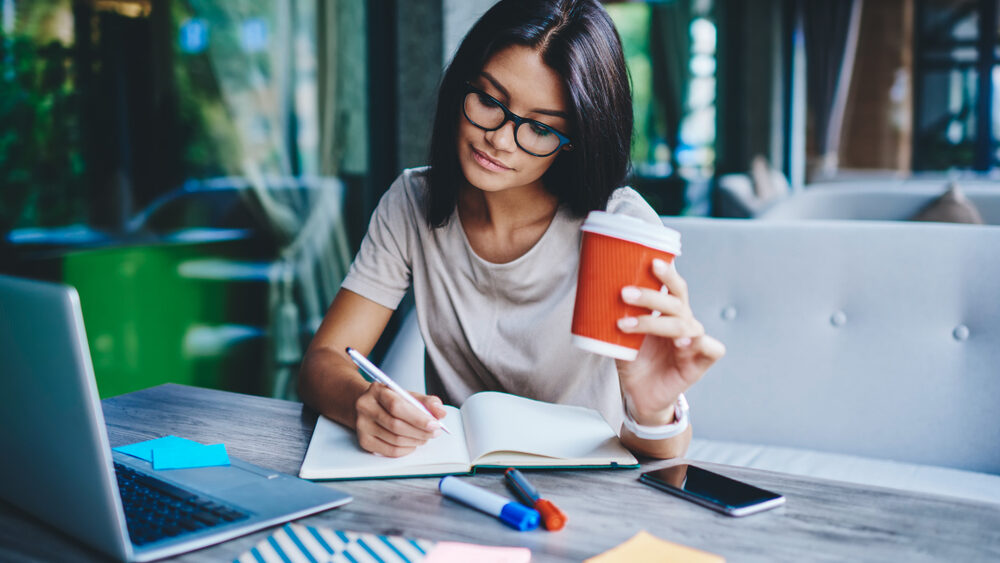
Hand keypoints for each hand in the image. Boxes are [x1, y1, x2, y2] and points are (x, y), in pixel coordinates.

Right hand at [354, 383, 448, 456]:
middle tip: (435, 432)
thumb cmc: (391, 400)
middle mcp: (365, 407)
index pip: (397, 406)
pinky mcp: (364, 441)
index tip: (435, 424)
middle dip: (420, 431)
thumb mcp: (408, 395)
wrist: (367, 406)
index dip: (418, 418)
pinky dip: (406, 449)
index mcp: (377, 390)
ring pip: (394, 440)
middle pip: (395, 425)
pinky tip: (413, 443)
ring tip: (426, 437)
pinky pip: (390, 451)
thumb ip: (427, 402)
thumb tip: (440, 413)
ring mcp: (362, 426)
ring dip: (415, 441)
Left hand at [615, 258, 724, 424]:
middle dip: (651, 296)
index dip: (667, 273)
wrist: (639, 396)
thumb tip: (592, 293)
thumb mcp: (620, 336)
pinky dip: (697, 342)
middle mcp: (684, 323)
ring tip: (626, 324)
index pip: (673, 286)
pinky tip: (681, 343)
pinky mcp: (700, 363)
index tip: (651, 262)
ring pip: (684, 324)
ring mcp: (693, 342)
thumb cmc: (634, 362)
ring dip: (654, 322)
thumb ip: (614, 317)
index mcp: (669, 312)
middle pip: (676, 301)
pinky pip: (711, 348)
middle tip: (624, 293)